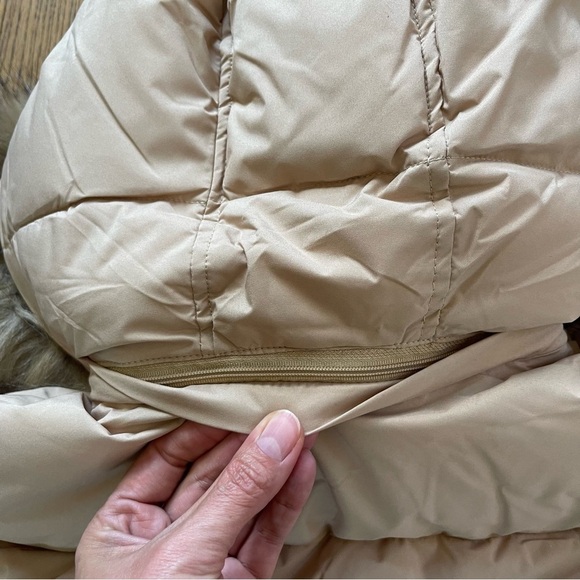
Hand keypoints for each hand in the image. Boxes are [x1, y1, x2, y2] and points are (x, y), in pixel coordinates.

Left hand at [76, 410, 315, 578]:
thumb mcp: (184, 554)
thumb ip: (235, 492)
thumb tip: (278, 431)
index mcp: (122, 528)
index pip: (166, 459)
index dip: (204, 428)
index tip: (240, 403)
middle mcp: (164, 540)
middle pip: (212, 476)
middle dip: (248, 446)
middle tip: (283, 414)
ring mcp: (206, 561)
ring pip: (245, 503)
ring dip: (275, 470)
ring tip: (302, 433)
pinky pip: (266, 533)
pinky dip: (287, 502)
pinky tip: (304, 470)